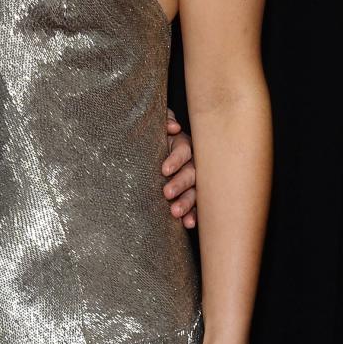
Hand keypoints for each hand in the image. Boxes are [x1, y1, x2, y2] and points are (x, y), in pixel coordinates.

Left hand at [163, 109, 195, 227]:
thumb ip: (164, 120)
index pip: (183, 150)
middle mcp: (191, 162)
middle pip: (191, 173)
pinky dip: (192, 214)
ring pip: (195, 191)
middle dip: (180, 184)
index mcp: (183, 144)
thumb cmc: (153, 135)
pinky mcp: (188, 194)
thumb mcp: (156, 123)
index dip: (175, 159)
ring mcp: (192, 180)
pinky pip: (194, 206)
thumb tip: (173, 127)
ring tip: (175, 213)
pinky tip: (188, 223)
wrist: (147, 148)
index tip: (164, 169)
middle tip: (166, 193)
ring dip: (187, 202)